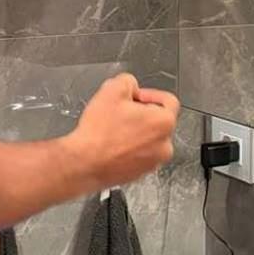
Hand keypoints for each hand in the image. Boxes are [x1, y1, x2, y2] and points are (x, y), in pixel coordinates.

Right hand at [67, 73, 179, 190]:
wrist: (85, 163)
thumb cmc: (99, 132)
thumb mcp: (112, 89)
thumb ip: (128, 81)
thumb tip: (131, 87)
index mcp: (164, 122)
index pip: (168, 100)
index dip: (149, 94)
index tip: (136, 96)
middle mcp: (165, 145)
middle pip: (158, 120)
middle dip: (141, 113)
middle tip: (121, 112)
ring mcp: (154, 162)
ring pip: (149, 138)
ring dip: (136, 131)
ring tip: (115, 129)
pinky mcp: (141, 173)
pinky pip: (140, 154)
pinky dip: (130, 147)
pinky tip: (113, 143)